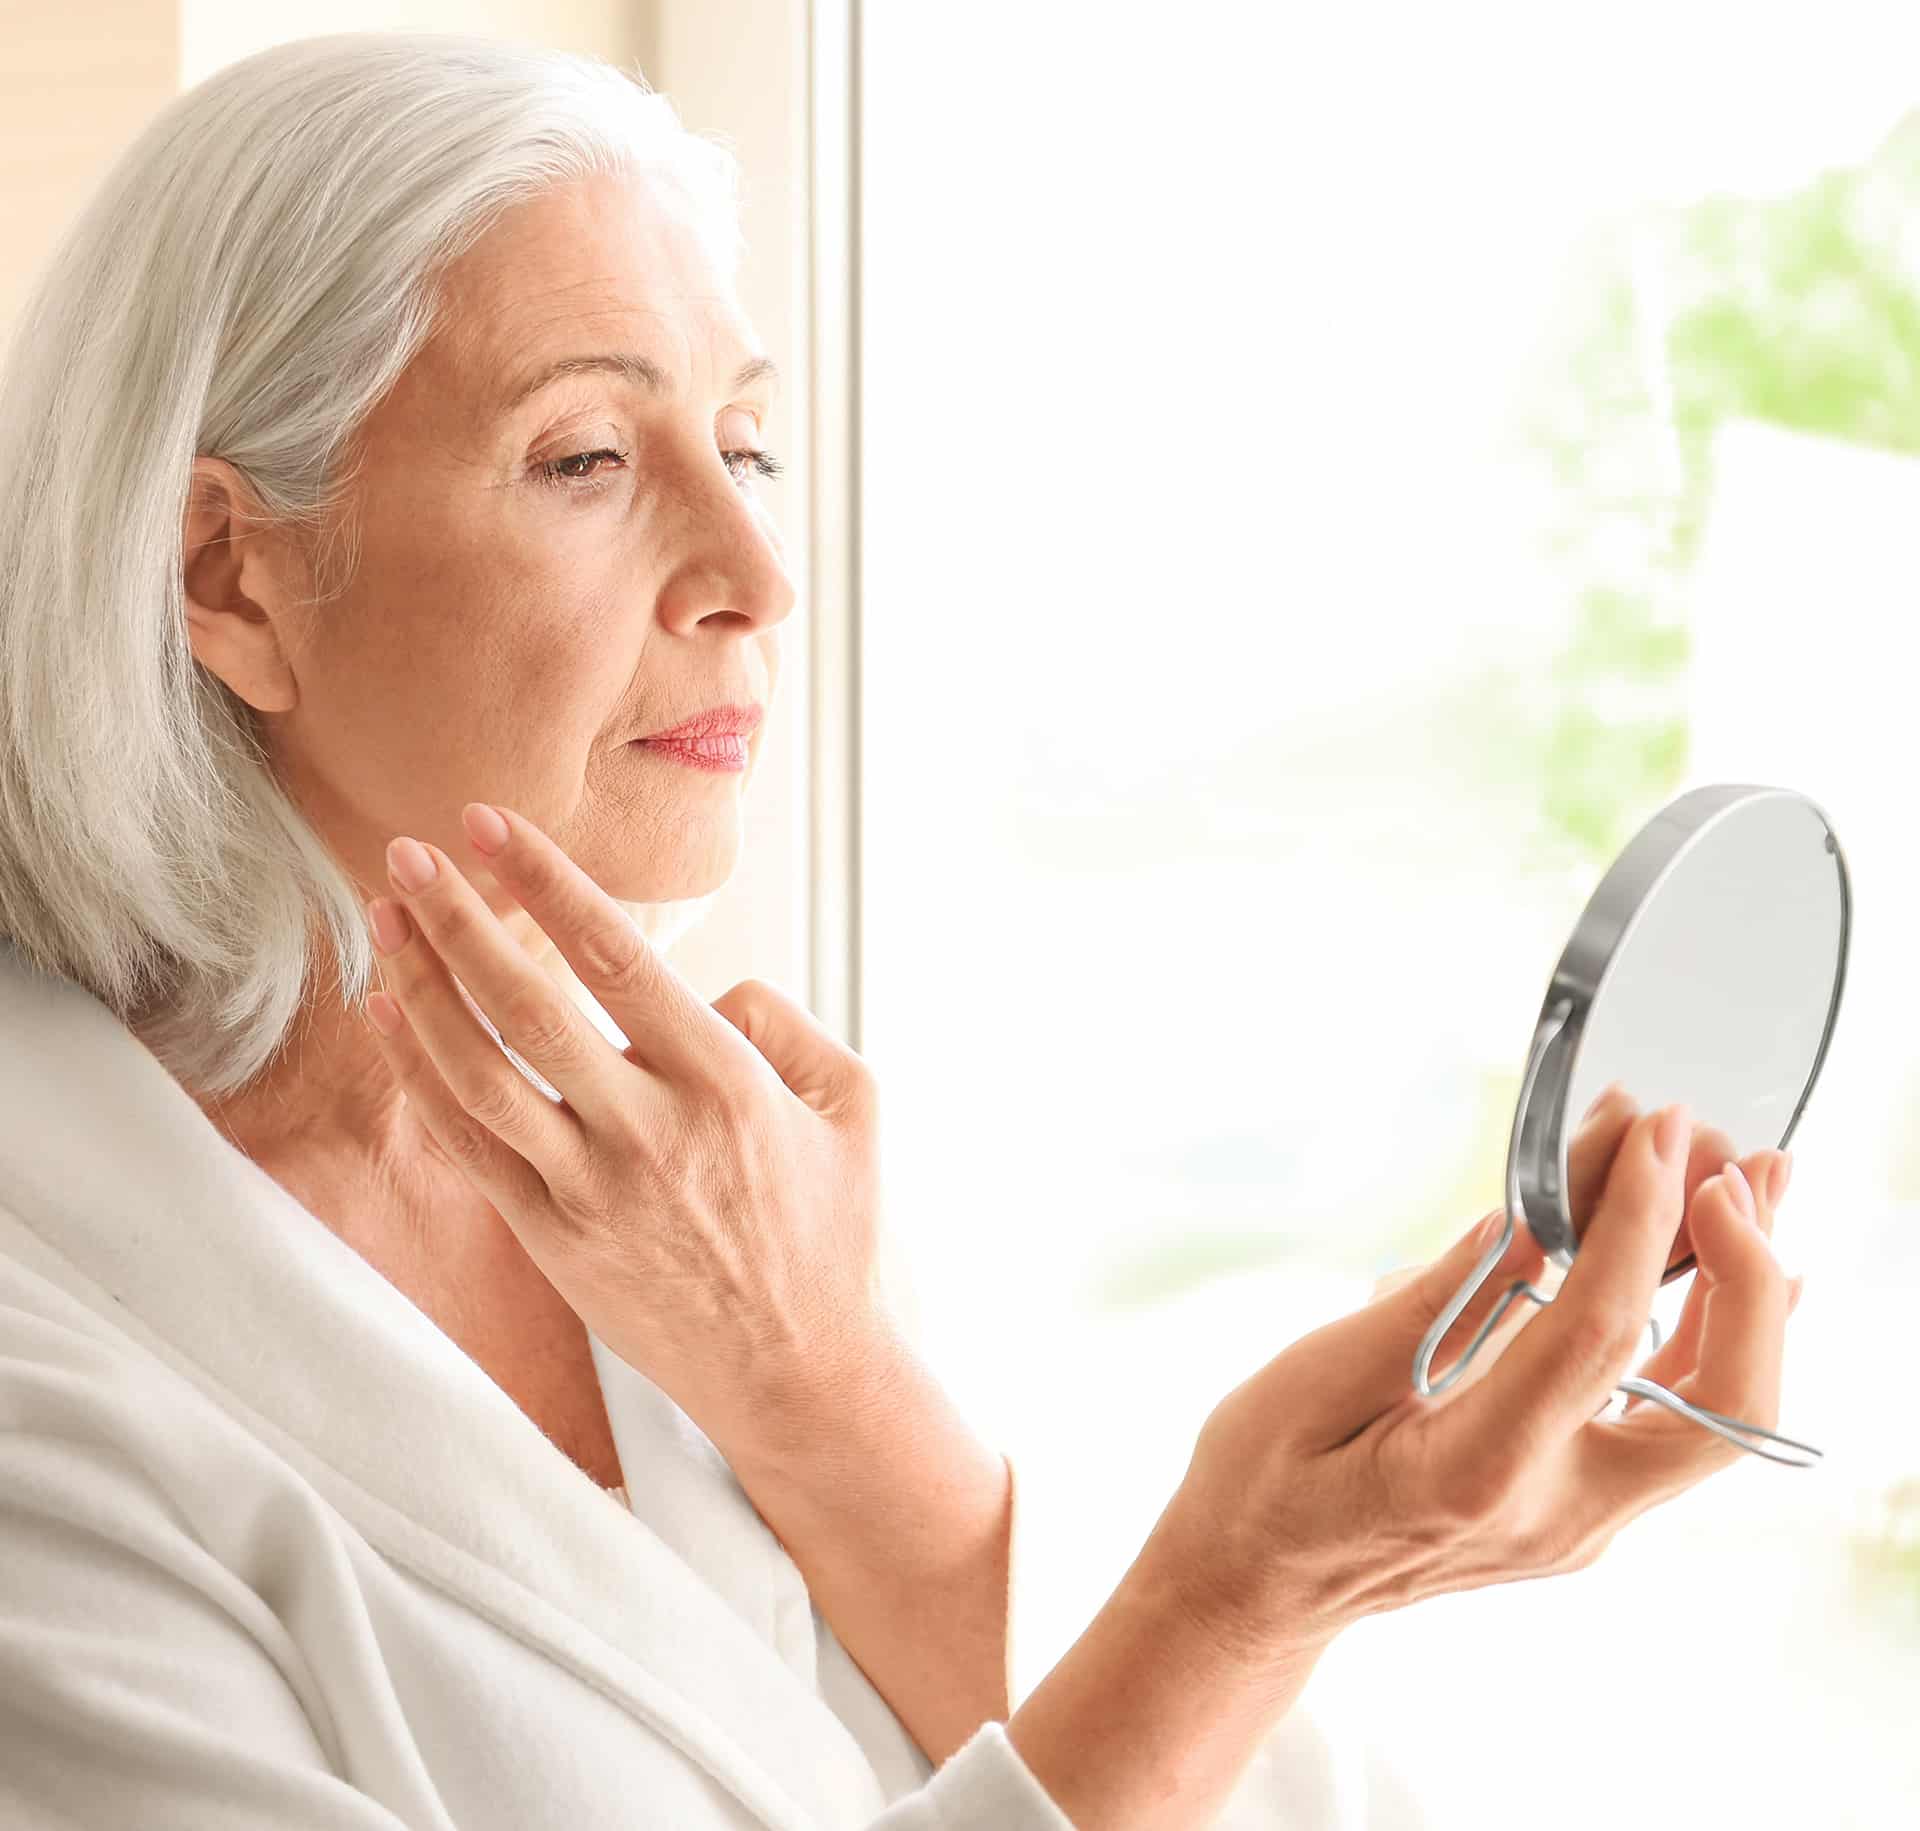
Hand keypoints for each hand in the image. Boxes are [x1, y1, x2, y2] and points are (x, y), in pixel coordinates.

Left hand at [358, 802, 890, 1458]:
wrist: (801, 1372)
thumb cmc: (836, 1232)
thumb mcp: (853, 1104)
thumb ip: (783, 1024)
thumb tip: (707, 992)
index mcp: (724, 1081)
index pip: (615, 959)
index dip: (547, 884)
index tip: (492, 825)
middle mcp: (647, 1130)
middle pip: (525, 1006)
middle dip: (457, 920)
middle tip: (409, 853)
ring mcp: (590, 1192)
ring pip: (479, 1075)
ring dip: (421, 988)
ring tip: (385, 921)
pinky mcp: (553, 1242)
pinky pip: (469, 1148)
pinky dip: (421, 1077)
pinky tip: (392, 1018)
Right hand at [1165, 1089, 1800, 1655]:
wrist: (1257, 1589)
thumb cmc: (1264, 1482)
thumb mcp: (1320, 1375)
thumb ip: (1438, 1305)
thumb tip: (1529, 1219)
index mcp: (1478, 1472)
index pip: (1593, 1333)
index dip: (1632, 1220)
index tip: (1649, 1130)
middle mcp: (1558, 1510)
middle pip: (1720, 1402)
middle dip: (1747, 1274)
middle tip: (1727, 1163)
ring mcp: (1584, 1518)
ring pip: (1724, 1412)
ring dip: (1750, 1294)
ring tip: (1756, 1178)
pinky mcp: (1586, 1504)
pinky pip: (1685, 1418)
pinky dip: (1715, 1332)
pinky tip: (1727, 1262)